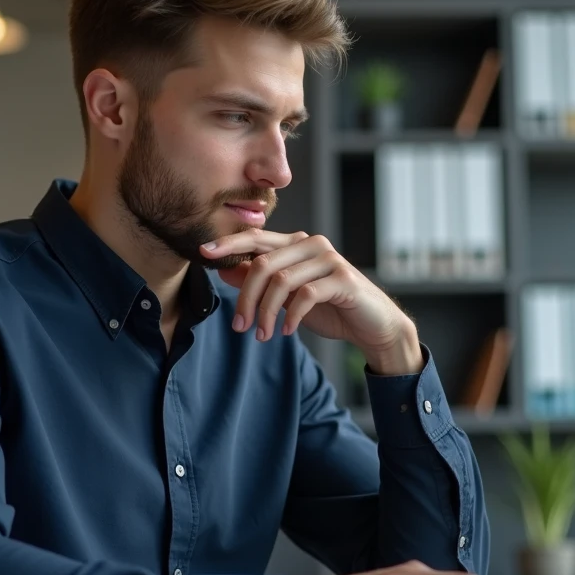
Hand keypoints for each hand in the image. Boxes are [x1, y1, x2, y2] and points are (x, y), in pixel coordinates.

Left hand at [201, 230, 421, 373]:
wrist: (371, 325)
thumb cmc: (330, 308)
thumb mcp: (287, 296)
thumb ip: (261, 281)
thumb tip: (225, 270)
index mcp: (296, 244)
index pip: (256, 239)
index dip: (228, 244)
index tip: (203, 254)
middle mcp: (311, 244)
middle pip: (263, 263)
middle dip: (246, 297)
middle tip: (239, 326)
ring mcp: (329, 260)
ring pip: (281, 280)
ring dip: (265, 312)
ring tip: (262, 336)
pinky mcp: (342, 279)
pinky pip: (305, 295)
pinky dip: (290, 316)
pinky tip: (285, 331)